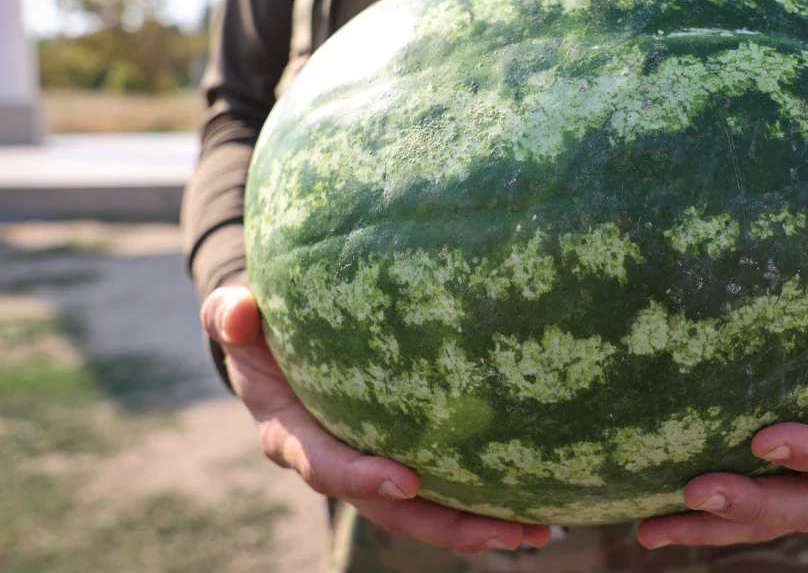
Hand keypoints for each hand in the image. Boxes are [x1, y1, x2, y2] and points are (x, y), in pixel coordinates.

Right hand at [201, 285, 551, 551]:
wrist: (270, 347)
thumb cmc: (256, 328)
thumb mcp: (235, 319)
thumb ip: (230, 315)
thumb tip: (238, 313)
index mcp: (293, 436)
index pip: (327, 466)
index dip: (362, 478)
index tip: (406, 480)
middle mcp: (335, 463)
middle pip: (390, 510)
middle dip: (444, 526)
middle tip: (503, 532)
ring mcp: (369, 467)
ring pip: (423, 510)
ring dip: (477, 525)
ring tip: (537, 532)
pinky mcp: (397, 457)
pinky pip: (440, 484)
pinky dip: (481, 496)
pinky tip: (533, 502)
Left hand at [637, 300, 807, 547]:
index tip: (767, 439)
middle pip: (807, 504)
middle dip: (752, 504)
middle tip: (696, 493)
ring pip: (772, 517)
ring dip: (714, 525)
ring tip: (650, 528)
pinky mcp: (805, 483)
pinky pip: (758, 504)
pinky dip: (710, 517)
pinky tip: (651, 514)